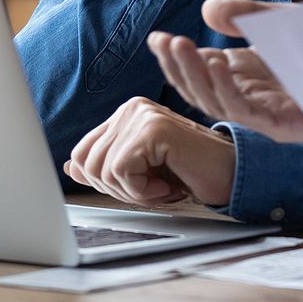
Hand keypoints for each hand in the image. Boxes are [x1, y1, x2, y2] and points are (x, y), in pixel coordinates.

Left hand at [63, 97, 236, 207]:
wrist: (231, 175)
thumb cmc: (191, 173)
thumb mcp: (141, 173)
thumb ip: (107, 166)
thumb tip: (71, 168)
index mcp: (126, 114)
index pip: (82, 153)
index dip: (103, 181)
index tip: (136, 185)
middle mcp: (132, 108)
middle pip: (88, 163)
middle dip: (118, 189)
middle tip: (152, 189)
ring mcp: (142, 115)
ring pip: (103, 169)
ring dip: (133, 192)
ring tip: (162, 187)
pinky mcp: (153, 129)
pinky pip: (122, 171)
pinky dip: (144, 191)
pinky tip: (168, 185)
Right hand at [147, 0, 302, 143]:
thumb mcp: (280, 22)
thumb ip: (246, 15)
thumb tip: (208, 11)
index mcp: (246, 78)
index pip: (199, 75)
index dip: (175, 59)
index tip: (157, 38)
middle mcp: (251, 98)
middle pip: (202, 92)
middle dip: (179, 67)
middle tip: (166, 41)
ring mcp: (265, 114)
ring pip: (217, 102)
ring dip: (196, 75)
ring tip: (180, 46)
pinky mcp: (283, 125)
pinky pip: (246, 111)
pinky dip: (227, 88)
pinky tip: (217, 65)